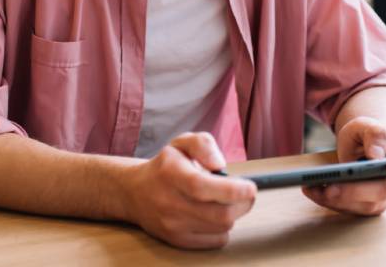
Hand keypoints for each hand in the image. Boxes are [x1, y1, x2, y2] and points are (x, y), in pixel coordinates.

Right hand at [121, 132, 256, 248]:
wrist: (135, 192)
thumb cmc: (165, 166)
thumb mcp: (182, 143)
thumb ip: (203, 145)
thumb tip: (219, 166)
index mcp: (171, 173)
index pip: (203, 187)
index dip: (233, 190)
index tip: (250, 187)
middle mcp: (170, 202)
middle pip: (219, 214)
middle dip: (243, 204)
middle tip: (246, 193)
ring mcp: (173, 225)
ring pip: (221, 228)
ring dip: (232, 214)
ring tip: (224, 200)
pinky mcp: (178, 241)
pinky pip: (215, 241)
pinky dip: (223, 228)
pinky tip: (213, 214)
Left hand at [301, 116, 385, 215]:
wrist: (364, 146)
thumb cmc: (368, 134)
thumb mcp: (367, 125)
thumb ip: (374, 133)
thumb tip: (376, 154)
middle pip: (385, 190)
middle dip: (356, 190)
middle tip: (331, 187)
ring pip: (367, 204)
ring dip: (338, 199)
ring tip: (312, 187)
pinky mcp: (370, 206)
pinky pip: (352, 208)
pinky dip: (330, 201)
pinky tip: (312, 191)